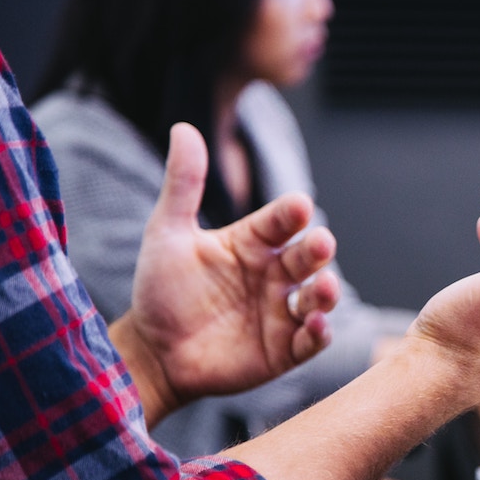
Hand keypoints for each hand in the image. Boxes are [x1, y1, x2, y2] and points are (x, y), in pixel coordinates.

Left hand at [110, 123, 340, 423]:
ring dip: (327, 292)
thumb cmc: (161, 290)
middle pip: (307, 257)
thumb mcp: (167, 233)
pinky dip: (319, 333)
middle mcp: (274, 274)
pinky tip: (315, 325)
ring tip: (324, 288)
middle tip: (320, 243)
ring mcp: (282, 312)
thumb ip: (183, 184)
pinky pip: (311, 340)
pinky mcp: (284, 350)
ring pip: (318, 297)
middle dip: (318, 250)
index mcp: (253, 243)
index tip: (298, 205)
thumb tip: (184, 128)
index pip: (281, 221)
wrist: (152, 352)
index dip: (291, 214)